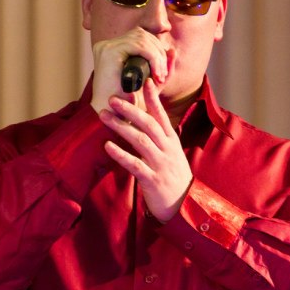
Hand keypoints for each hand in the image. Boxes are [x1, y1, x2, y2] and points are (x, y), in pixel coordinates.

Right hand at [90, 28, 169, 116]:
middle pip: (141, 34)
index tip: (162, 72)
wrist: (114, 119)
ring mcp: (106, 47)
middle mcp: (107, 45)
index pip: (139, 37)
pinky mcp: (110, 52)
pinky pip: (138, 46)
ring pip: (141, 38)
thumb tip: (172, 50)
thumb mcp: (149, 84)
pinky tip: (156, 74)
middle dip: (158, 52)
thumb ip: (161, 69)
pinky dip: (152, 58)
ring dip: (157, 56)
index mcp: (112, 49)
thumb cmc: (129, 105)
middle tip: (162, 75)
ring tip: (160, 76)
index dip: (155, 50)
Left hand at [99, 79, 191, 221]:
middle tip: (113, 99)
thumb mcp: (171, 155)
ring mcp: (161, 165)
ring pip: (141, 141)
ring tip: (104, 116)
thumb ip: (159, 139)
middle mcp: (167, 151)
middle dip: (131, 110)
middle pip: (149, 124)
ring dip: (121, 127)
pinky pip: (135, 165)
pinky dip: (121, 155)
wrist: (185, 208)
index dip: (152, 99)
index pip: (161, 116)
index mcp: (171, 142)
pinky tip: (108, 146)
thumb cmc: (173, 179)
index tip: (143, 82)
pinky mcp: (153, 181)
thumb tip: (145, 123)